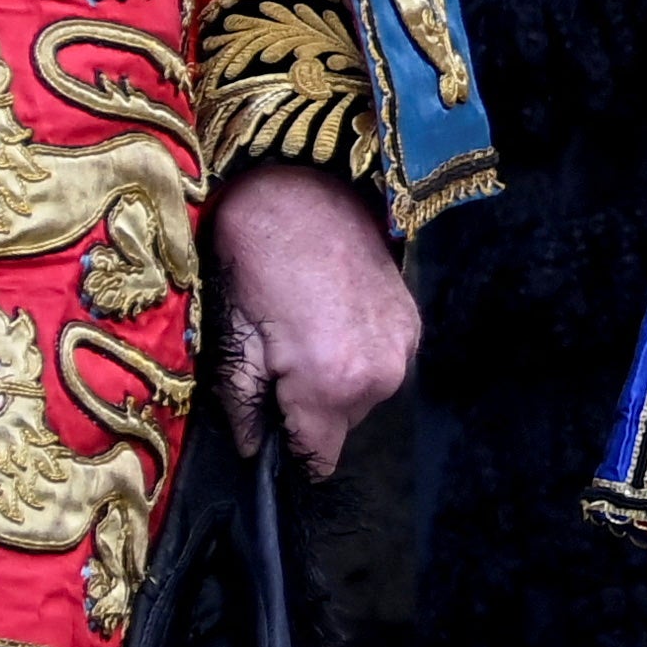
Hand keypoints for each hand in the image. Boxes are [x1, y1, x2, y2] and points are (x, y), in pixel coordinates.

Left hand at [206, 157, 418, 471]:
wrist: (304, 186)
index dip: (287, 452)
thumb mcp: (234, 336)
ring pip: (361, 397)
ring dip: (334, 383)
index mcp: (332, 383)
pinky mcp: (412, 321)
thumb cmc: (258, 257)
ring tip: (304, 335)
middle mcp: (381, 374)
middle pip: (340, 429)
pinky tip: (329, 319)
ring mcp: (404, 346)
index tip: (266, 426)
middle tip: (276, 363)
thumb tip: (252, 446)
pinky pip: (380, 363)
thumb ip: (243, 404)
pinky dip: (355, 355)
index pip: (317, 460)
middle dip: (308, 410)